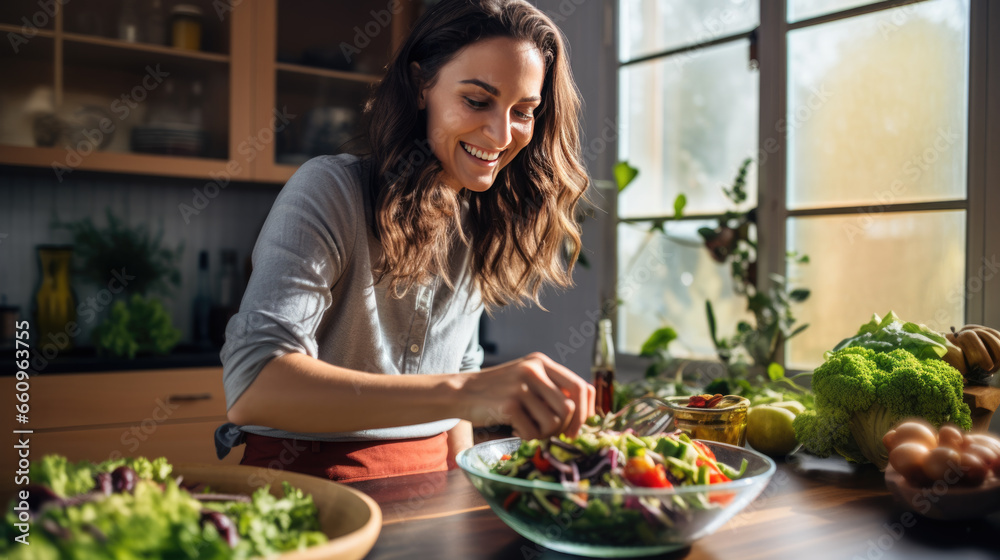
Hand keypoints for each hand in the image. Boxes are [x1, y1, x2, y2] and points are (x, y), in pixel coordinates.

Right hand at [458, 352, 594, 439]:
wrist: (461, 392)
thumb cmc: (498, 390)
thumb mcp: (526, 378)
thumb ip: (551, 388)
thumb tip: (582, 415)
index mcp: (541, 362)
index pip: (581, 387)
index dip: (586, 411)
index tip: (578, 427)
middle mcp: (534, 370)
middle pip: (570, 408)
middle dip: (567, 428)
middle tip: (556, 435)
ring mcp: (521, 386)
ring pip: (554, 422)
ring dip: (545, 434)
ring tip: (531, 429)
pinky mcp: (509, 404)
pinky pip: (533, 432)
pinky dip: (528, 437)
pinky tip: (516, 429)